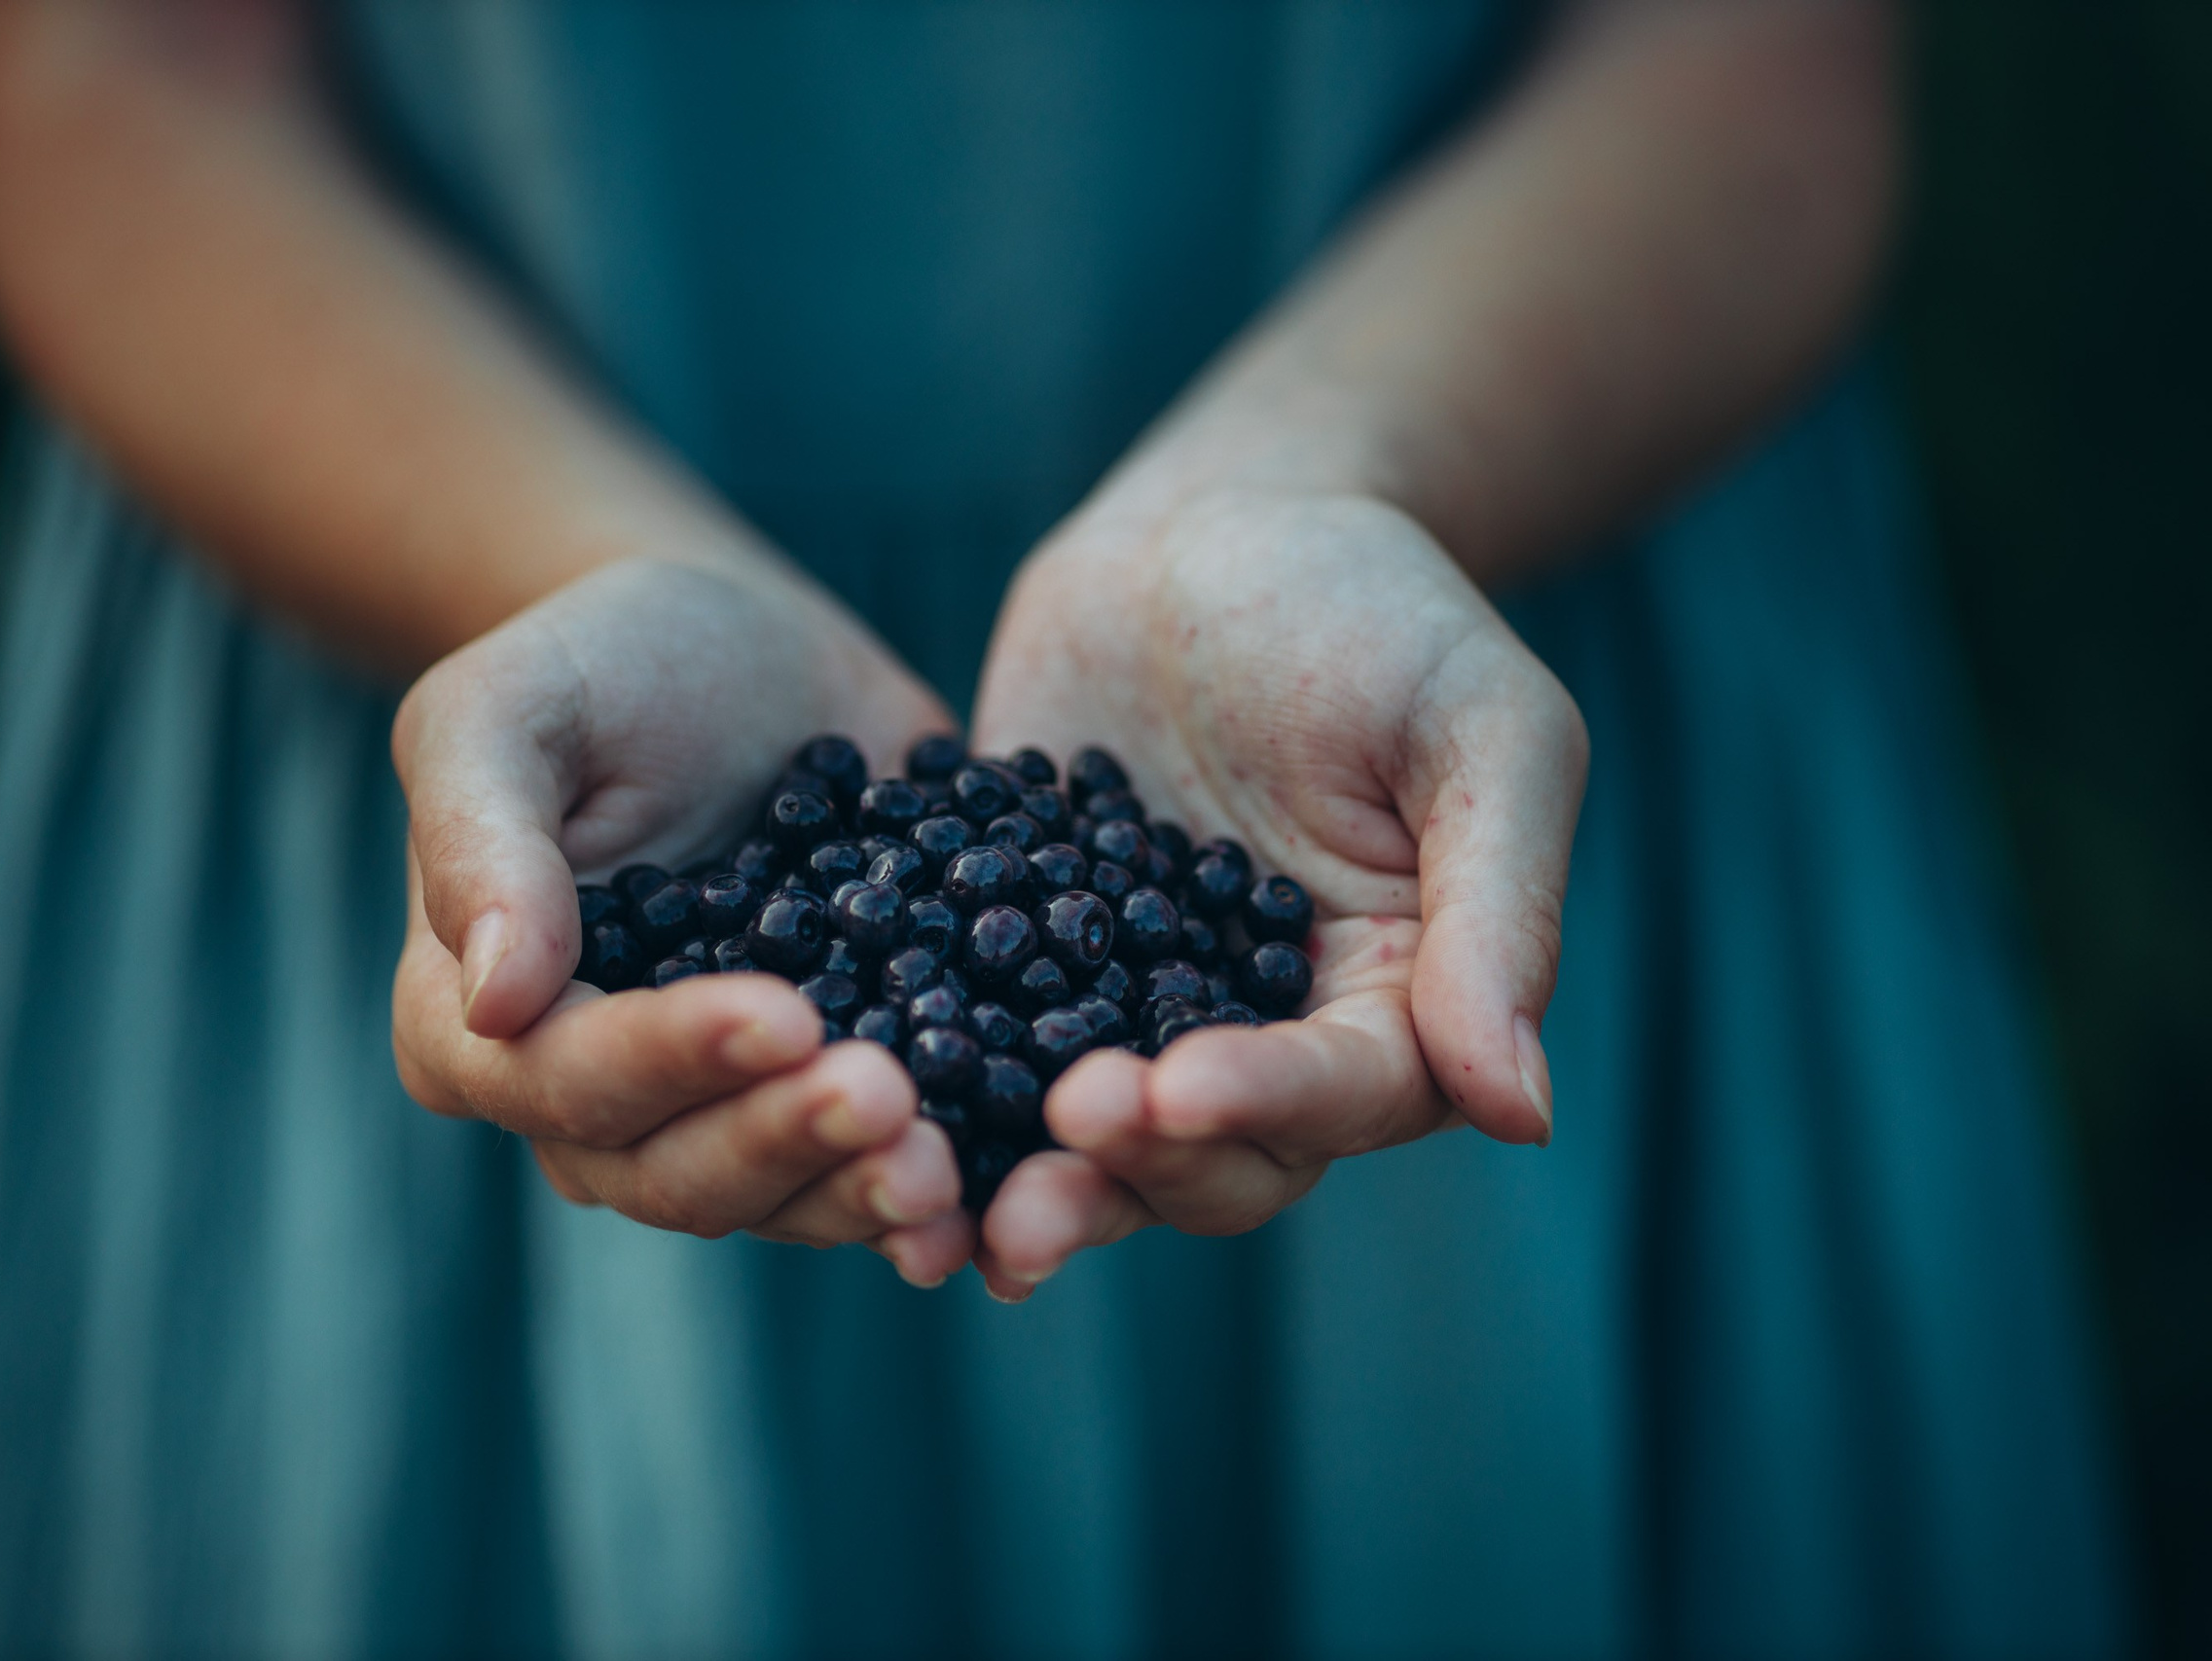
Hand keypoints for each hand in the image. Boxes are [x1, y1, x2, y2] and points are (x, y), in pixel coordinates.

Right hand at [391, 558, 978, 1284]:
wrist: (742, 652)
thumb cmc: (602, 665)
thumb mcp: (509, 708)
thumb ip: (482, 840)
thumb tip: (498, 1000)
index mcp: (484, 1028)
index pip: (570, 1075)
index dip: (672, 1058)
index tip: (781, 1017)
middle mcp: (596, 1105)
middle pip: (679, 1170)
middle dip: (786, 1142)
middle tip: (890, 1099)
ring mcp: (725, 1113)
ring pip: (782, 1194)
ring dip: (862, 1192)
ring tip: (947, 1167)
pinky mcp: (837, 1091)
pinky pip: (877, 1170)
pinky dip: (943, 1198)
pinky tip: (999, 1201)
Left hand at [966, 489, 1587, 1296]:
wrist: (1219, 522)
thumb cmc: (1378, 605)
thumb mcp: (1480, 729)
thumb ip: (1501, 914)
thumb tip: (1522, 1114)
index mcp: (1395, 1000)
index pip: (1347, 1091)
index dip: (1268, 1104)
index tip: (1176, 1088)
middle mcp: (1264, 1035)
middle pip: (1218, 1158)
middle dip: (1140, 1164)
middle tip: (1062, 1131)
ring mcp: (1132, 1010)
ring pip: (1095, 1142)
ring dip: (1034, 1176)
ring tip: (951, 1189)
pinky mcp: (1021, 966)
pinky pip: (980, 1051)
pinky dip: (934, 1097)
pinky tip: (856, 1114)